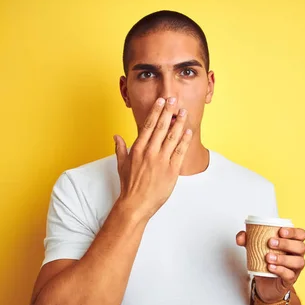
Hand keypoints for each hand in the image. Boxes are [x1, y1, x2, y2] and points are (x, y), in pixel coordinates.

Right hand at [114, 97, 192, 219]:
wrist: (135, 204)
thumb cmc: (129, 186)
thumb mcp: (121, 165)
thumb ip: (120, 148)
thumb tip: (116, 136)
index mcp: (138, 149)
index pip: (148, 126)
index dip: (156, 112)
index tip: (161, 101)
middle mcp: (150, 152)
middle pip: (161, 127)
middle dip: (168, 112)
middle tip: (174, 99)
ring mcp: (161, 161)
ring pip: (172, 137)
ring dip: (179, 123)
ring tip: (184, 112)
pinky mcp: (171, 170)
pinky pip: (180, 152)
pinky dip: (185, 141)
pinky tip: (188, 131)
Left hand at [236, 227, 304, 302]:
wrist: (264, 282)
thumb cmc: (265, 261)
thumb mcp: (256, 248)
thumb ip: (248, 240)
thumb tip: (241, 236)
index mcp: (292, 243)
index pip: (301, 234)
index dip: (294, 232)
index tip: (280, 231)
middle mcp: (297, 255)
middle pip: (301, 247)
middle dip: (286, 243)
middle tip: (270, 243)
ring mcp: (295, 268)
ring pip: (298, 262)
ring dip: (283, 258)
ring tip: (268, 257)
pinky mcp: (290, 280)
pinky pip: (290, 275)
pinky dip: (280, 270)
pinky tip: (270, 267)